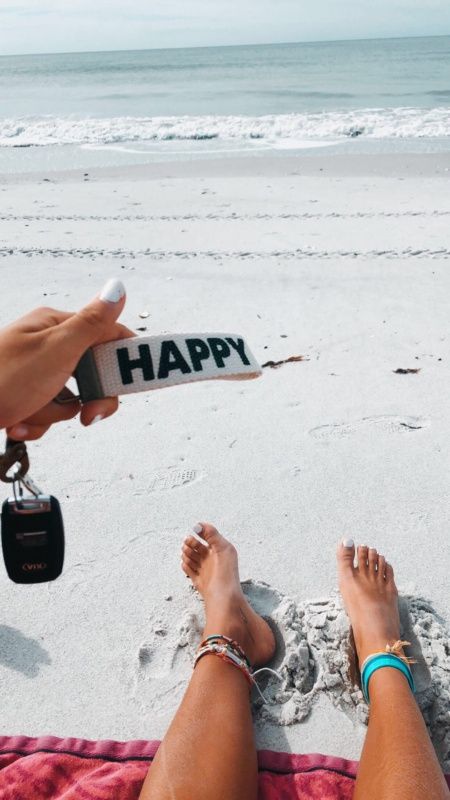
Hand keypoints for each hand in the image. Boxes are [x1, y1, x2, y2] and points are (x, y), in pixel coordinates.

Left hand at [0, 278, 134, 439]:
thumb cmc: (0, 379)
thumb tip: (118, 288)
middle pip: (92, 373)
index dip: (125, 359)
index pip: (108, 334)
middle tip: (87, 414)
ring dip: (54, 414)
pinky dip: (37, 423)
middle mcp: (46, 345)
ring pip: (70, 398)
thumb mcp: (56, 349)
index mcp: (55, 325)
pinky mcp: (24, 396)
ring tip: (30, 412)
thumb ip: (93, 322)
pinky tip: (18, 423)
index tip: (135, 381)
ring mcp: (34, 372)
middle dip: (88, 399)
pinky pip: (47, 413)